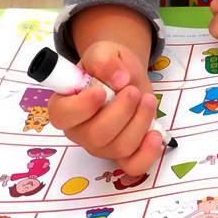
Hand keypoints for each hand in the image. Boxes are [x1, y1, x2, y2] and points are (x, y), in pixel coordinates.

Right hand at [47, 41, 161, 176]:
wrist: (126, 74)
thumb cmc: (109, 65)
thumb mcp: (104, 51)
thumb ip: (104, 59)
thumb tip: (118, 79)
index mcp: (65, 105)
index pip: (62, 116)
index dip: (81, 108)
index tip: (101, 91)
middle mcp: (80, 130)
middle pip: (96, 135)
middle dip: (121, 112)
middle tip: (133, 90)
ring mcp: (101, 146)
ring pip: (119, 147)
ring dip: (140, 121)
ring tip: (147, 99)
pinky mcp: (123, 154)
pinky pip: (133, 166)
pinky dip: (147, 153)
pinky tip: (155, 133)